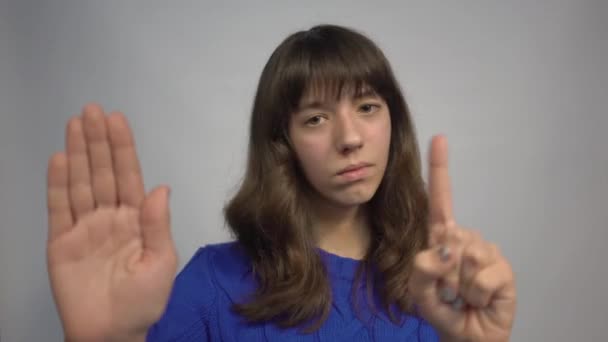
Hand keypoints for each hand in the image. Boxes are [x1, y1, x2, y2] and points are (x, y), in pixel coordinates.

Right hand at [46, 103, 177, 340]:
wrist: (112, 333)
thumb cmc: (143, 301)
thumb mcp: (160, 263)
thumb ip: (157, 225)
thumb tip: (161, 187)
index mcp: (136, 219)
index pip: (128, 175)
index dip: (122, 148)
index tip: (116, 119)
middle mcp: (109, 217)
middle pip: (102, 172)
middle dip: (98, 141)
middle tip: (91, 110)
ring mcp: (84, 227)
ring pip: (80, 182)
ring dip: (77, 153)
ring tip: (75, 124)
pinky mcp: (61, 243)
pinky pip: (58, 208)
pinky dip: (58, 184)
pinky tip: (59, 159)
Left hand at [408, 135, 516, 341]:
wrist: (468, 334)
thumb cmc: (442, 309)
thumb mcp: (419, 293)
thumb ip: (421, 271)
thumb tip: (442, 251)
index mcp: (441, 237)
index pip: (440, 199)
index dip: (439, 170)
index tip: (439, 138)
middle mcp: (464, 238)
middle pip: (448, 237)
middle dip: (441, 272)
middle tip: (447, 290)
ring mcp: (485, 251)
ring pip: (464, 258)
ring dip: (458, 285)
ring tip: (463, 295)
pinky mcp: (502, 268)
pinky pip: (482, 276)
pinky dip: (476, 293)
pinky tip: (479, 299)